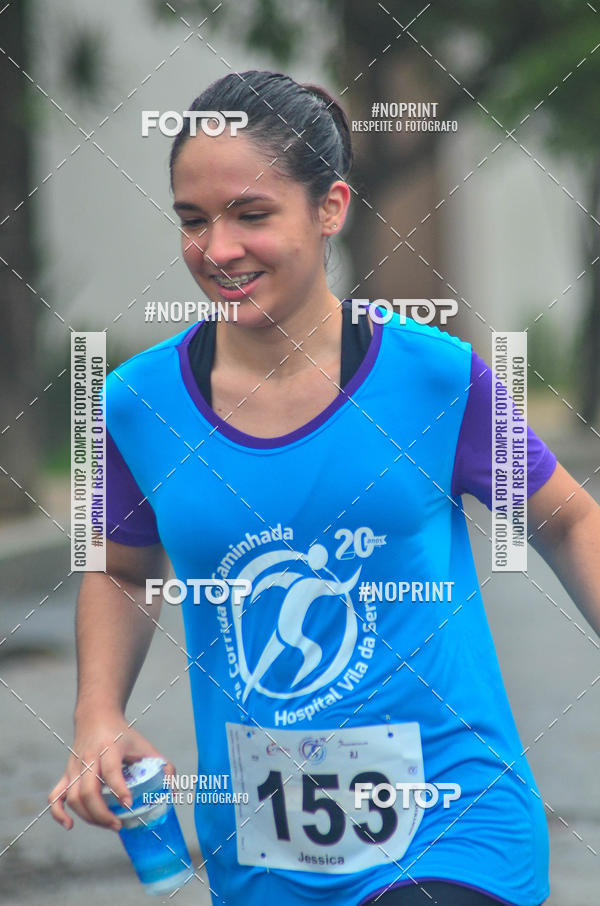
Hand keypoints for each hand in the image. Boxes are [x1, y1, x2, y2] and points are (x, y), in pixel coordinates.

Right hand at [48, 711, 174, 831]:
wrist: (97, 717)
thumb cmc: (123, 735)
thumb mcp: (144, 745)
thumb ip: (162, 766)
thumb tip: (172, 793)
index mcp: (110, 748)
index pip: (111, 770)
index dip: (119, 789)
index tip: (129, 805)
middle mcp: (89, 758)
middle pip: (88, 790)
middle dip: (102, 813)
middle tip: (119, 824)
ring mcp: (75, 767)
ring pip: (73, 797)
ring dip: (89, 816)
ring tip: (109, 824)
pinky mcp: (66, 773)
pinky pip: (56, 796)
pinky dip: (59, 813)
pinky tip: (70, 825)